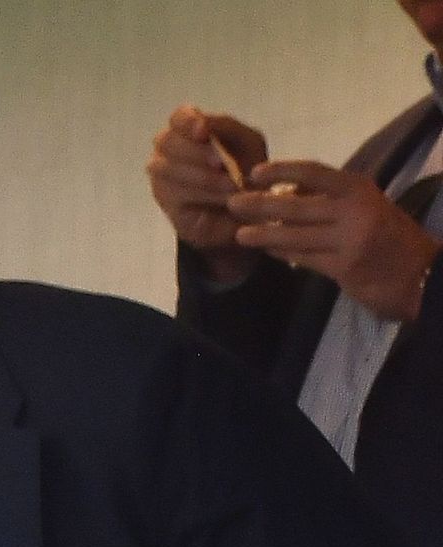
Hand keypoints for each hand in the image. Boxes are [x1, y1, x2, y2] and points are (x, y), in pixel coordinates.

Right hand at [147, 105, 267, 281]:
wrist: (246, 210)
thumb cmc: (245, 169)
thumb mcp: (246, 142)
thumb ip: (227, 127)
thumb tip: (204, 124)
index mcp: (189, 130)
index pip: (178, 117)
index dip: (187, 122)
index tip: (203, 133)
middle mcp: (168, 150)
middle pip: (166, 142)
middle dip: (194, 152)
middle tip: (220, 164)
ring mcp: (161, 176)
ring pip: (166, 168)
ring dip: (201, 177)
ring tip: (230, 186)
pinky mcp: (165, 202)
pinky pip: (175, 193)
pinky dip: (202, 195)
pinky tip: (223, 199)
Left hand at [229, 161, 441, 321]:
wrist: (419, 271)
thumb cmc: (385, 234)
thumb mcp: (363, 205)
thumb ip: (327, 197)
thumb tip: (283, 189)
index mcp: (357, 189)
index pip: (314, 173)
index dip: (281, 171)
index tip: (254, 172)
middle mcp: (354, 210)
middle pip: (297, 206)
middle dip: (260, 205)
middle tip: (232, 204)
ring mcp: (349, 239)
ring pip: (295, 234)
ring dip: (263, 234)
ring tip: (239, 234)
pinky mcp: (344, 266)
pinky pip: (303, 257)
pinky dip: (281, 252)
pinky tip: (265, 250)